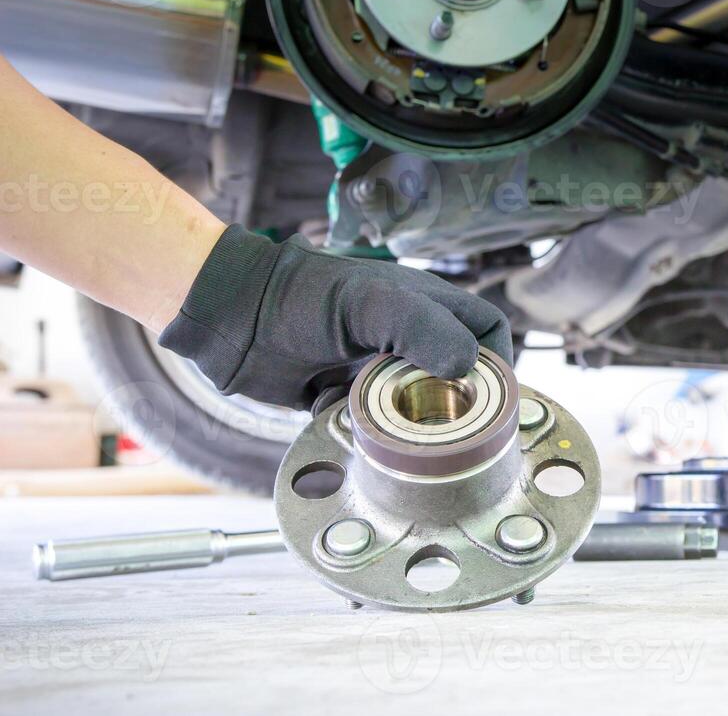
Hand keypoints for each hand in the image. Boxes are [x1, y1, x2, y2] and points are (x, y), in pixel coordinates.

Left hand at [159, 225, 512, 410]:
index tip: (486, 399)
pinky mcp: (344, 392)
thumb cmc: (299, 297)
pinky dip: (368, 431)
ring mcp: (375, 365)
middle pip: (457, 375)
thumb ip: (422, 328)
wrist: (231, 318)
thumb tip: (468, 368)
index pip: (487, 331)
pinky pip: (375, 422)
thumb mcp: (371, 303)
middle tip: (442, 427)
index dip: (495, 363)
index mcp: (425, 304)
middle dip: (453, 404)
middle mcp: (407, 335)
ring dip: (407, 422)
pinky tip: (349, 425)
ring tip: (389, 428)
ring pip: (416, 404)